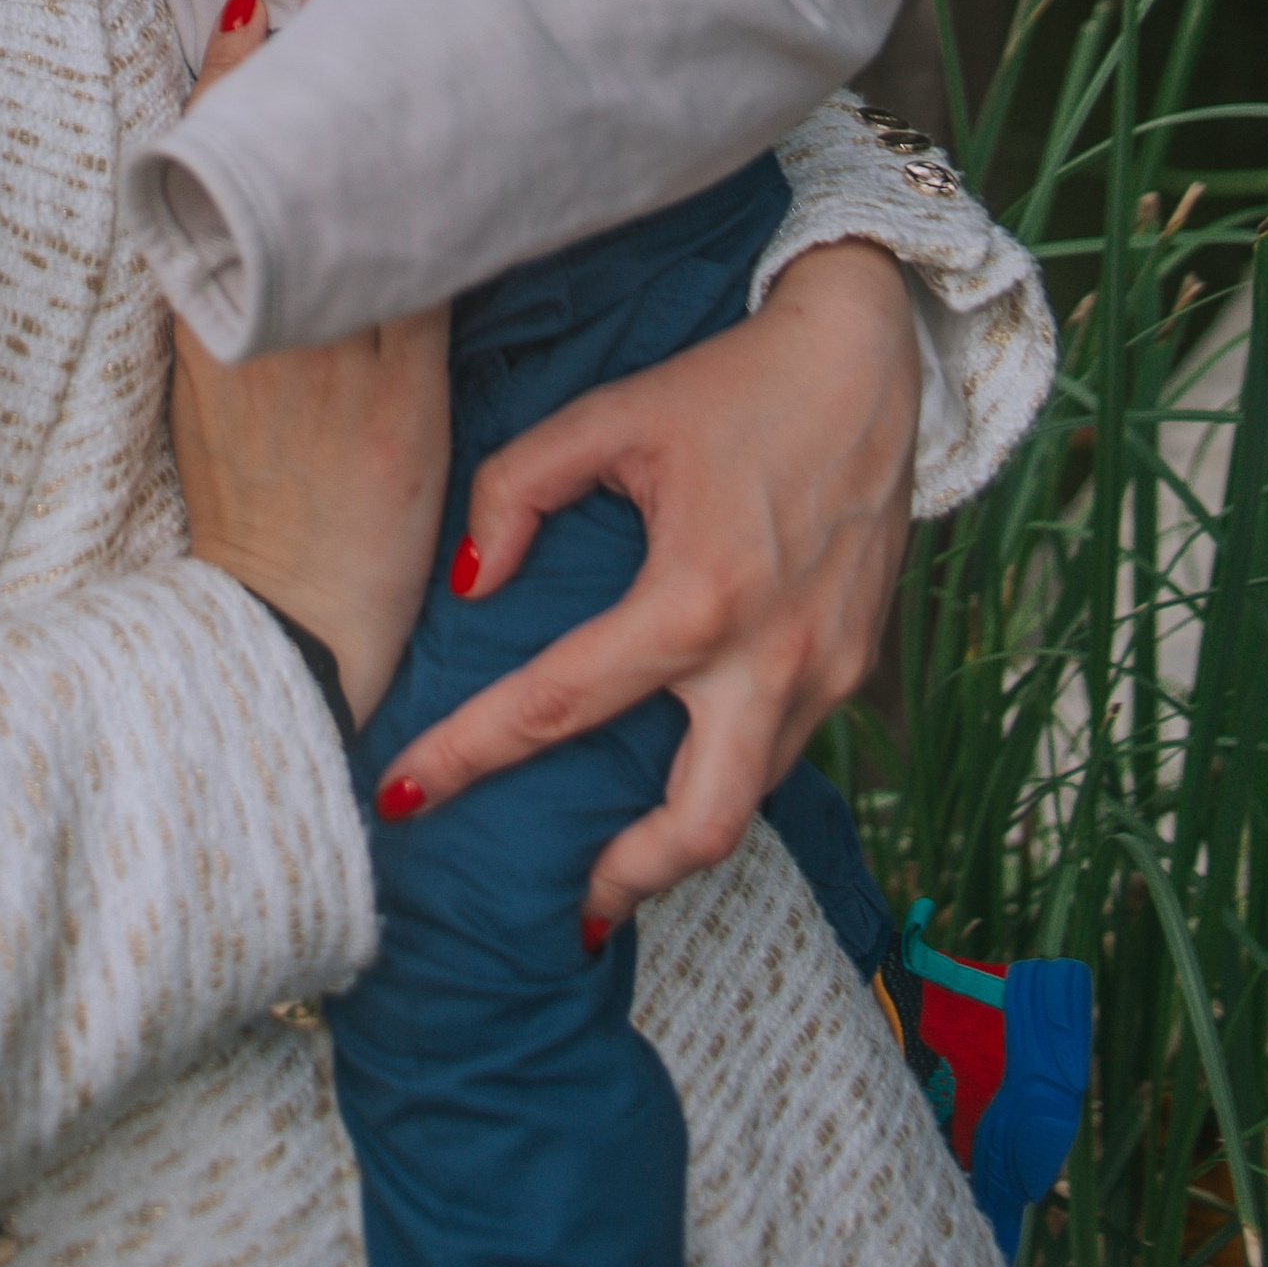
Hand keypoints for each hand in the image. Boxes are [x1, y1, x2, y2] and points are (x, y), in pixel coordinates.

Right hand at [169, 0, 449, 728]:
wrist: (287, 623)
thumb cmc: (251, 511)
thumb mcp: (207, 400)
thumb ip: (224, 312)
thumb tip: (248, 229)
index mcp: (201, 322)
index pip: (207, 179)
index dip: (225, 89)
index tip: (246, 12)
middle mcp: (260, 325)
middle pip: (280, 176)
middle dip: (299, 79)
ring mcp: (331, 356)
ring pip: (360, 214)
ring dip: (386, 127)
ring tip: (407, 41)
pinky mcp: (399, 393)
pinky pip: (427, 283)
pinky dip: (447, 218)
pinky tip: (473, 158)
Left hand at [375, 237, 918, 928]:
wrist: (865, 365)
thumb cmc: (730, 385)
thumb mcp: (608, 416)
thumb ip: (518, 492)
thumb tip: (472, 583)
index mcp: (696, 594)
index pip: (559, 703)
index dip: (468, 756)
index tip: (402, 798)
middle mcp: (769, 655)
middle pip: (697, 825)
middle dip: (624, 880)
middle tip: (561, 901)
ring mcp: (824, 672)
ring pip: (748, 804)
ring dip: (678, 843)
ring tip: (613, 857)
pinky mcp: (854, 667)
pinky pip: (782, 756)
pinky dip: (723, 784)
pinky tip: (676, 775)